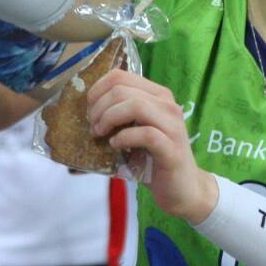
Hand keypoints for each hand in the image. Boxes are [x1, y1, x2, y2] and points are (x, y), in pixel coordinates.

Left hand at [88, 71, 216, 221]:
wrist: (182, 189)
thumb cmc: (153, 159)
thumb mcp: (134, 132)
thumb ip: (118, 117)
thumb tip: (83, 115)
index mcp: (157, 95)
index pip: (120, 76)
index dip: (97, 90)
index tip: (89, 110)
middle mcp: (168, 105)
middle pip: (123, 90)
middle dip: (99, 108)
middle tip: (93, 127)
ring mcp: (172, 126)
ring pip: (136, 106)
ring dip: (109, 119)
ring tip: (101, 134)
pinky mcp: (172, 149)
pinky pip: (146, 134)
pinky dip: (124, 138)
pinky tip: (115, 145)